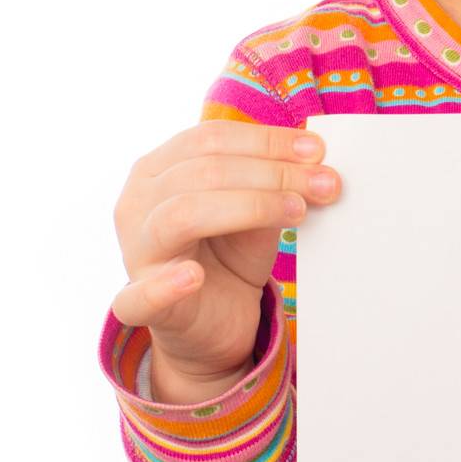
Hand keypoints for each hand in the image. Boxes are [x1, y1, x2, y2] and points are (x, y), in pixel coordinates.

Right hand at [110, 120, 342, 386]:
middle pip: (205, 170)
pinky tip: (193, 277)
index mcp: (158, 168)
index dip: (266, 141)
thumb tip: (315, 159)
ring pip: (184, 212)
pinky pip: (142, 295)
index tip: (317, 150)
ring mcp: (135, 252)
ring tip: (297, 212)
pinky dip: (166, 286)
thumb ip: (274, 182)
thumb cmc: (229, 255)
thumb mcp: (255, 209)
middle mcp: (137, 202)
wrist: (215, 322)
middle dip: (273, 173)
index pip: (210, 138)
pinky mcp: (142, 304)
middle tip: (325, 183)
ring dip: (250, 207)